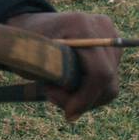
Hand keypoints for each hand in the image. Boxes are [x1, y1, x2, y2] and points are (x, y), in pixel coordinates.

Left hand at [4, 12, 121, 121]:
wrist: (34, 24)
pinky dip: (90, 90)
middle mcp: (102, 29)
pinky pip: (109, 80)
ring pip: (110, 85)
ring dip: (85, 97)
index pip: (99, 71)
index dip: (86, 98)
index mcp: (80, 26)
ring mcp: (111, 37)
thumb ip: (44, 75)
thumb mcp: (25, 56)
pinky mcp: (113, 46)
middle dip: (82, 100)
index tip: (69, 114)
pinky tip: (68, 85)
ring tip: (56, 90)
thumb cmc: (26, 42)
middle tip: (52, 97)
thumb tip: (69, 109)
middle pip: (108, 81)